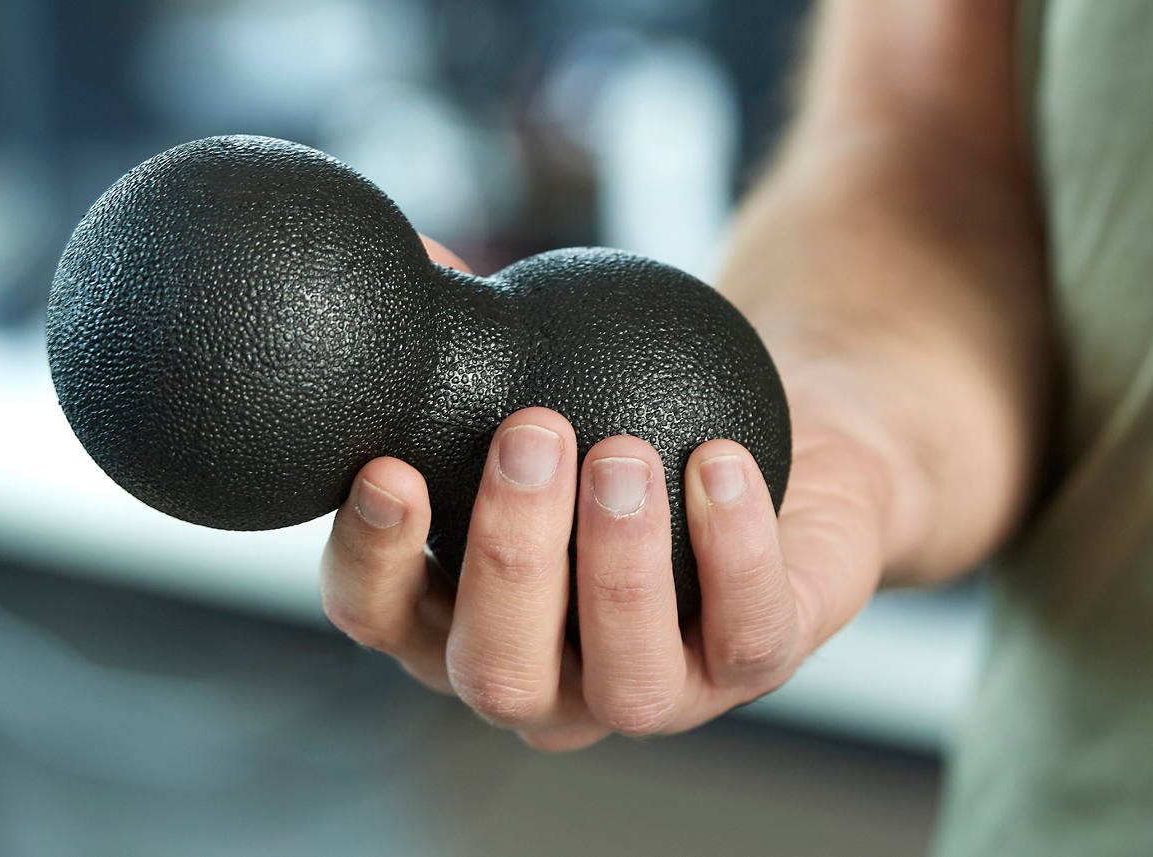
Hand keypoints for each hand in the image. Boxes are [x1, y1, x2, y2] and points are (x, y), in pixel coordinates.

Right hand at [318, 240, 890, 750]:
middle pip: (497, 669)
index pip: (382, 619)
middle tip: (531, 435)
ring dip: (616, 564)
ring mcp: (654, 693)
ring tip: (620, 451)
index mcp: (462, 623)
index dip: (373, 561)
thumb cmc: (633, 419)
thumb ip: (479, 350)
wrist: (778, 450)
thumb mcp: (551, 387)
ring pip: (625, 679)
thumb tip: (417, 257)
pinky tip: (719, 462)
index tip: (390, 468)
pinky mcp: (754, 667)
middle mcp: (548, 684)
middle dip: (510, 557)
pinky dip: (733, 548)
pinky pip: (748, 630)